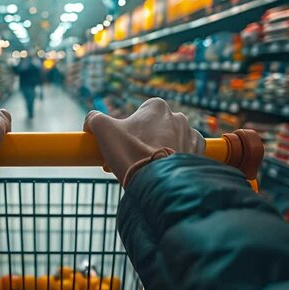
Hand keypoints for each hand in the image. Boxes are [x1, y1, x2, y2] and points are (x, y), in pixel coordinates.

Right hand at [83, 98, 204, 185]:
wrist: (158, 183)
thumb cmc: (130, 153)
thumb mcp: (103, 130)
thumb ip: (94, 119)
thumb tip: (89, 122)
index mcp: (157, 106)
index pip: (138, 115)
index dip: (126, 131)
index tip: (119, 147)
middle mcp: (177, 116)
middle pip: (154, 129)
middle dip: (142, 143)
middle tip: (129, 160)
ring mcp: (191, 134)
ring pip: (170, 140)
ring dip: (159, 150)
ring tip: (146, 169)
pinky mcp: (199, 152)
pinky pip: (186, 152)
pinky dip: (175, 159)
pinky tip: (164, 170)